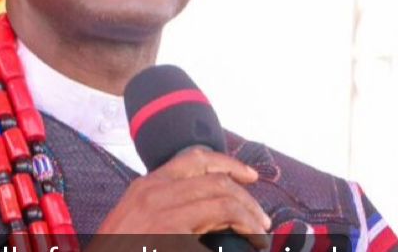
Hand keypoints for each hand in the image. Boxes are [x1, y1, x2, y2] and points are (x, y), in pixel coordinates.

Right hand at [89, 147, 271, 250]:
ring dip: (249, 213)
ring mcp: (161, 209)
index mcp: (145, 186)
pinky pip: (220, 215)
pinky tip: (250, 239)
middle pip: (214, 176)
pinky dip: (243, 225)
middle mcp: (154, 190)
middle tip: (261, 218)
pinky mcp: (170, 228)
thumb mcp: (136, 225)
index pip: (194, 159)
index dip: (227, 164)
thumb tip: (204, 216)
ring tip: (260, 232)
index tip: (249, 176)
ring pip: (222, 195)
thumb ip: (165, 211)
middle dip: (246, 195)